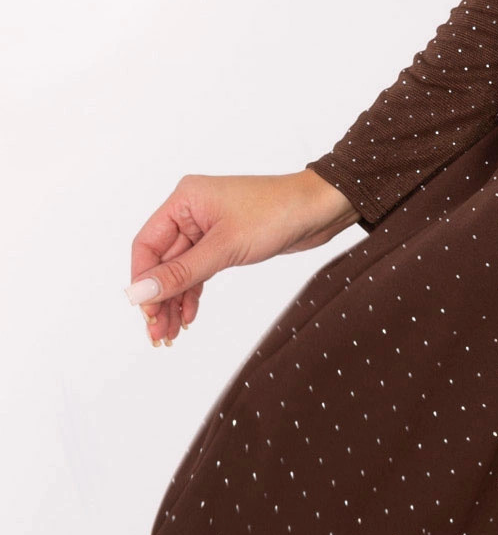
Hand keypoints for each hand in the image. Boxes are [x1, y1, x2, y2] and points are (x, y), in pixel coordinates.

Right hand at [123, 168, 359, 346]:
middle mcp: (192, 211)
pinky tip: (189, 317)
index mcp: (184, 199)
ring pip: (180, 270)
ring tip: (171, 335)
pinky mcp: (225, 241)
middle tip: (157, 335)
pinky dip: (193, 293)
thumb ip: (181, 273)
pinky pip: (199, 270)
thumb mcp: (225, 247)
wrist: (321, 209)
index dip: (142, 281)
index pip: (147, 244)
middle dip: (159, 298)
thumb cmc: (277, 213)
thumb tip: (138, 294)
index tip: (145, 313)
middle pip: (161, 261)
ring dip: (174, 301)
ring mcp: (208, 227)